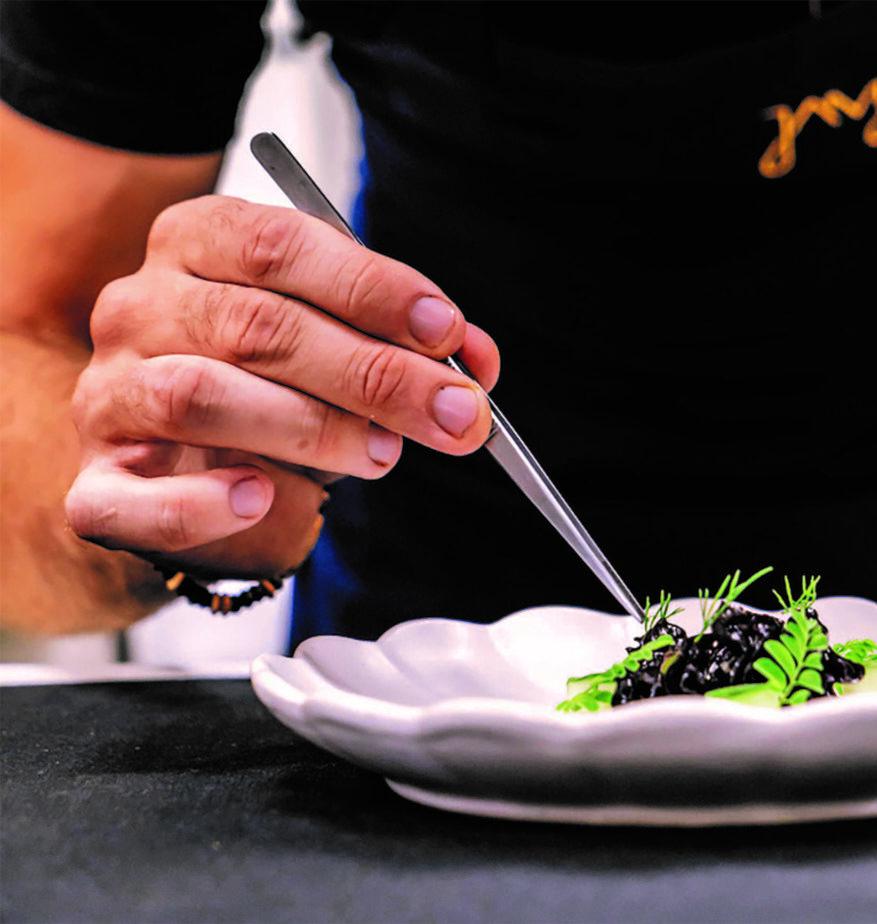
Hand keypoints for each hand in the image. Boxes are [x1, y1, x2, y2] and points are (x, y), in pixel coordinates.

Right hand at [65, 196, 499, 579]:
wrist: (177, 463)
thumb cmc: (267, 386)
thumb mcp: (338, 345)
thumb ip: (401, 343)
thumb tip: (475, 362)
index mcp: (195, 245)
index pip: (278, 244)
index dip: (370, 286)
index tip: (445, 329)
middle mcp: (139, 308)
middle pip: (256, 326)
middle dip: (374, 374)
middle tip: (454, 413)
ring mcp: (108, 395)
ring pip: (200, 395)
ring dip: (310, 427)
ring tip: (382, 454)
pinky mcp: (97, 485)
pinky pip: (136, 499)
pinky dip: (202, 503)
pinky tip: (258, 496)